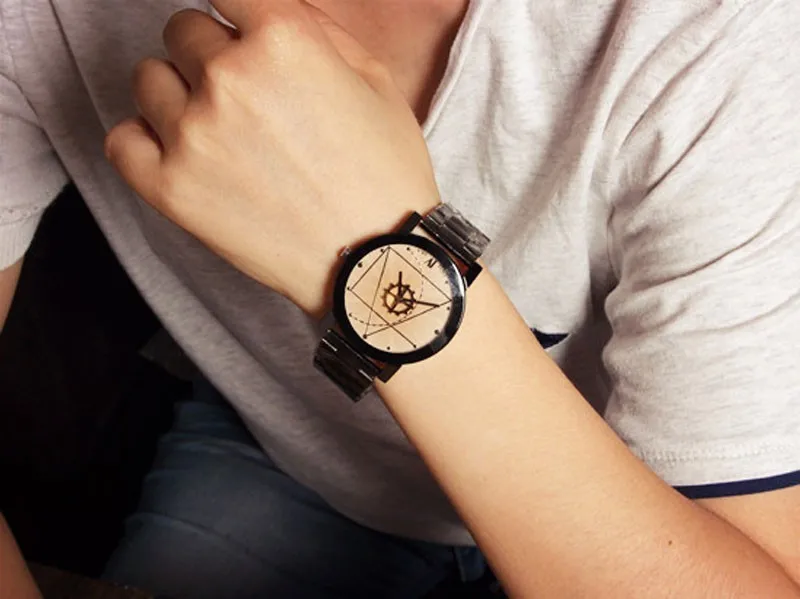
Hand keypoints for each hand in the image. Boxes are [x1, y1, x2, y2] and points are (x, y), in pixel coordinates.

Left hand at [104, 0, 439, 315]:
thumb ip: (314, 27)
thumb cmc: (383, 173)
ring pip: (149, 79)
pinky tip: (183, 153)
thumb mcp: (374, 80)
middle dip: (212, 54)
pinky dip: (147, 140)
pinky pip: (122, 139)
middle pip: (182, 30)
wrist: (375, 261)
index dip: (237, 14)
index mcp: (283, 40)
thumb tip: (262, 9)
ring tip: (219, 130)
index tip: (239, 32)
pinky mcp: (170, 190)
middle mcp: (229, 78)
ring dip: (179, 94)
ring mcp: (193, 135)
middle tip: (246, 97)